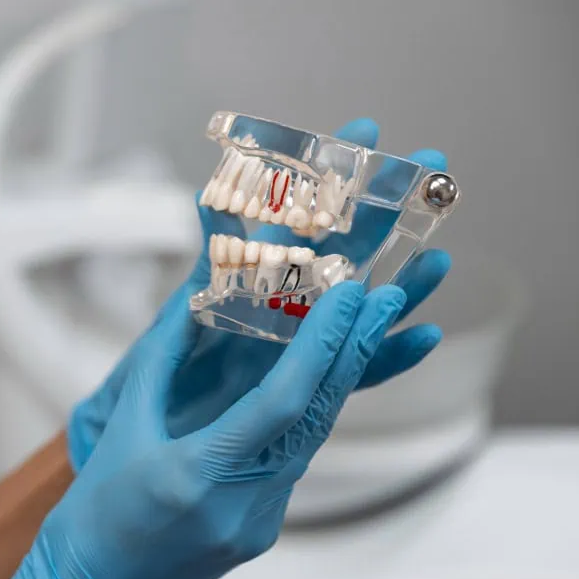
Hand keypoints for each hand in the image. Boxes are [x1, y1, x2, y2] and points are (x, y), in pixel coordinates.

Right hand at [0, 281, 407, 578]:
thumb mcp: (122, 428)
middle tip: (385, 298)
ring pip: (310, 441)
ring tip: (357, 329)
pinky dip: (303, 419)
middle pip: (316, 418)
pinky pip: (291, 466)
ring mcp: (258, 525)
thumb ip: (161, 360)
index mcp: (199, 473)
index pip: (283, 401)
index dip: (322, 343)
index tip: (349, 294)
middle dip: (354, 351)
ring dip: (334, 383)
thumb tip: (193, 300)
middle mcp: (242, 505)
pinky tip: (311, 385)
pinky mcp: (260, 534)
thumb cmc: (94, 512)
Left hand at [69, 118, 450, 465]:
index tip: (365, 131)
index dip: (331, 179)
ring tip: (437, 259)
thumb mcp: (175, 312)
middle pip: (343, 255)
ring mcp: (296, 350)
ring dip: (402, 283)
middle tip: (432, 167)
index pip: (298, 222)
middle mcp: (280, 310)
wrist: (141, 447)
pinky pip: (356, 375)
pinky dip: (390, 357)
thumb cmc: (149, 378)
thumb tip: (205, 199)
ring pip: (361, 312)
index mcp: (249, 284)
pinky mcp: (304, 394)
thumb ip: (205, 265)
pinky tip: (424, 337)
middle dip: (386, 213)